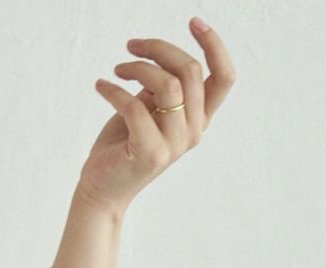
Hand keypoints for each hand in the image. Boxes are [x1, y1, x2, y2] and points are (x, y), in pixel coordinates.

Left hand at [76, 16, 235, 218]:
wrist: (102, 189)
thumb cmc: (123, 144)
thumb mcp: (150, 107)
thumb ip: (164, 84)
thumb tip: (160, 53)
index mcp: (199, 118)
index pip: (224, 77)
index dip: (214, 45)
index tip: (193, 22)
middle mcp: (193, 132)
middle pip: (190, 70)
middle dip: (159, 48)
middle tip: (131, 46)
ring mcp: (174, 145)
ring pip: (167, 84)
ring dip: (137, 67)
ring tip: (116, 70)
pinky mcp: (150, 154)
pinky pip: (134, 106)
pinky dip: (114, 90)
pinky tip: (101, 86)